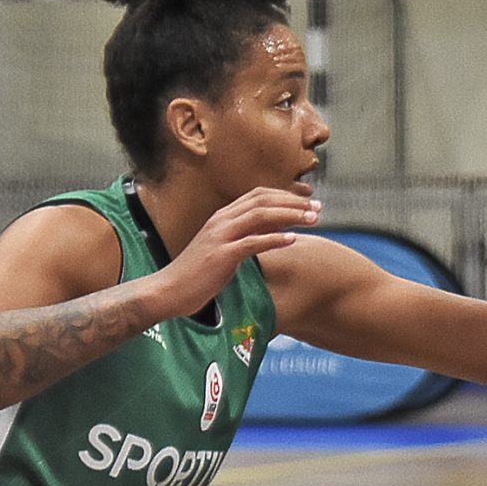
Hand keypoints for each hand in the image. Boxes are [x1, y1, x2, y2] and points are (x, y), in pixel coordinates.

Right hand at [145, 188, 321, 316]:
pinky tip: (292, 239)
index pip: (258, 195)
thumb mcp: (223, 249)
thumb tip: (272, 231)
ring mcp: (221, 236)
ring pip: (260, 216)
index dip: (285, 195)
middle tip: (317, 209)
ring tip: (312, 219)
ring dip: (290, 216)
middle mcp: (222, 221)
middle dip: (293, 203)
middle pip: (263, 201)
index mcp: (222, 217)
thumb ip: (244, 237)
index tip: (307, 201)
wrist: (169, 290)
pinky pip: (252, 243)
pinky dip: (274, 239)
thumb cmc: (197, 273)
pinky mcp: (221, 255)